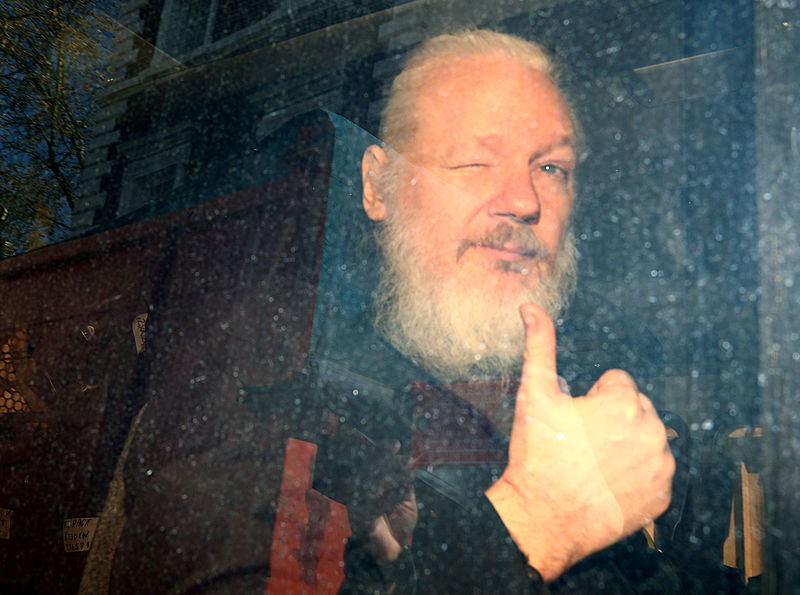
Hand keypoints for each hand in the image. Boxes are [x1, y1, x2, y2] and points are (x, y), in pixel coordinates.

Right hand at [345, 440, 417, 562]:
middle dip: (391, 462)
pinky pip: (375, 505)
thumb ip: (406, 483)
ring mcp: (359, 503)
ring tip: (409, 475)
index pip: (373, 460)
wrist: (390, 551)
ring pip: (373, 484)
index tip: (397, 444)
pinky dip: (390, 498)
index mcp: (370, 482)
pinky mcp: (361, 518)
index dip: (383, 450)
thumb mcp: (406, 500)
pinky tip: (404, 494)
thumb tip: (411, 465)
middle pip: (372, 469)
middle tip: (408, 460)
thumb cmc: (397, 523)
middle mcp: (361, 489)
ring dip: (392, 478)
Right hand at [485, 304, 673, 580]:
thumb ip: (540, 345)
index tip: (574, 420)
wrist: (542, 517)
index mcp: (624, 401)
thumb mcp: (534, 394)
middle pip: (634, 409)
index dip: (590, 398)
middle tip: (581, 442)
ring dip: (625, 444)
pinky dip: (634, 474)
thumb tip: (531, 308)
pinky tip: (606, 482)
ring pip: (645, 438)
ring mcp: (660, 465)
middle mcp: (652, 430)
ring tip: (592, 463)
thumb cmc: (538, 455)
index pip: (616, 382)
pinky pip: (652, 471)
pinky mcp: (662, 494)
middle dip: (611, 418)